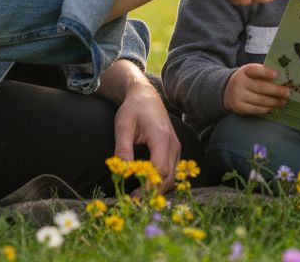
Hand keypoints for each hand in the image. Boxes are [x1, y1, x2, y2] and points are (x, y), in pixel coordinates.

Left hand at [108, 68, 180, 191]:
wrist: (145, 96)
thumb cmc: (133, 109)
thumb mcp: (123, 125)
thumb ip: (123, 148)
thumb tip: (122, 171)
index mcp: (161, 137)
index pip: (159, 169)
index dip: (148, 186)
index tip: (133, 197)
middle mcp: (173, 144)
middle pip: (168, 177)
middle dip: (152, 192)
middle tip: (133, 203)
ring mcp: (176, 147)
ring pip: (172, 176)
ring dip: (158, 189)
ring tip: (139, 198)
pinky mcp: (174, 150)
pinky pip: (172, 171)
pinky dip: (161, 182)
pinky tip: (147, 187)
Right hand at [223, 63, 289, 114]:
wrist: (227, 90)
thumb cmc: (247, 80)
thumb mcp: (251, 73)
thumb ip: (264, 74)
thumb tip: (284, 80)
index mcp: (245, 71)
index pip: (255, 70)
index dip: (265, 72)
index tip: (276, 74)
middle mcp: (239, 82)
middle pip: (260, 87)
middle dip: (276, 91)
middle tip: (288, 93)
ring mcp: (238, 96)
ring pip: (260, 100)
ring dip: (274, 102)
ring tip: (283, 102)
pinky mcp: (239, 107)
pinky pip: (255, 109)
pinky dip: (266, 109)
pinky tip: (274, 108)